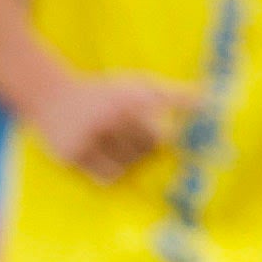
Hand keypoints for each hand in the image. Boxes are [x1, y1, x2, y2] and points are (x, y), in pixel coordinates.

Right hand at [28, 66, 197, 184]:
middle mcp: (110, 116)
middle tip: (125, 135)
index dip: (162, 138)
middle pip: (147, 150)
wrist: (48, 94)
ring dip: (127, 161)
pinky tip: (103, 156)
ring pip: (128, 166)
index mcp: (128, 97)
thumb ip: (175, 95)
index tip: (168, 142)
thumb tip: (213, 98)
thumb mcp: (137, 85)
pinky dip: (111, 171)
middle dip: (142, 147)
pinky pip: (107, 176)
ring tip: (112, 144)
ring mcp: (89, 137)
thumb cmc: (102, 92)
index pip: (162, 134)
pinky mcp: (72, 155)